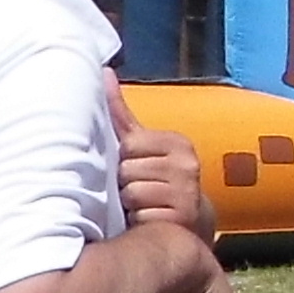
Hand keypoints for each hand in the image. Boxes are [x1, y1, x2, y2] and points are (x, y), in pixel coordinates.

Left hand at [115, 107, 216, 239]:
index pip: (128, 145)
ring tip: (145, 203)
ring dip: (130, 204)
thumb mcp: (142, 144)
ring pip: (131, 194)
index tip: (138, 166)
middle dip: (126, 183)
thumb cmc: (157, 177)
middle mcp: (187, 165)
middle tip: (141, 187)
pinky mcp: (183, 218)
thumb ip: (121, 113)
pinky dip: (139, 220)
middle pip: (127, 171)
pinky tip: (151, 218)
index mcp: (178, 143)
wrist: (189, 219)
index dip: (124, 160)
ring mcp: (187, 192)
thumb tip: (103, 72)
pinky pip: (141, 217)